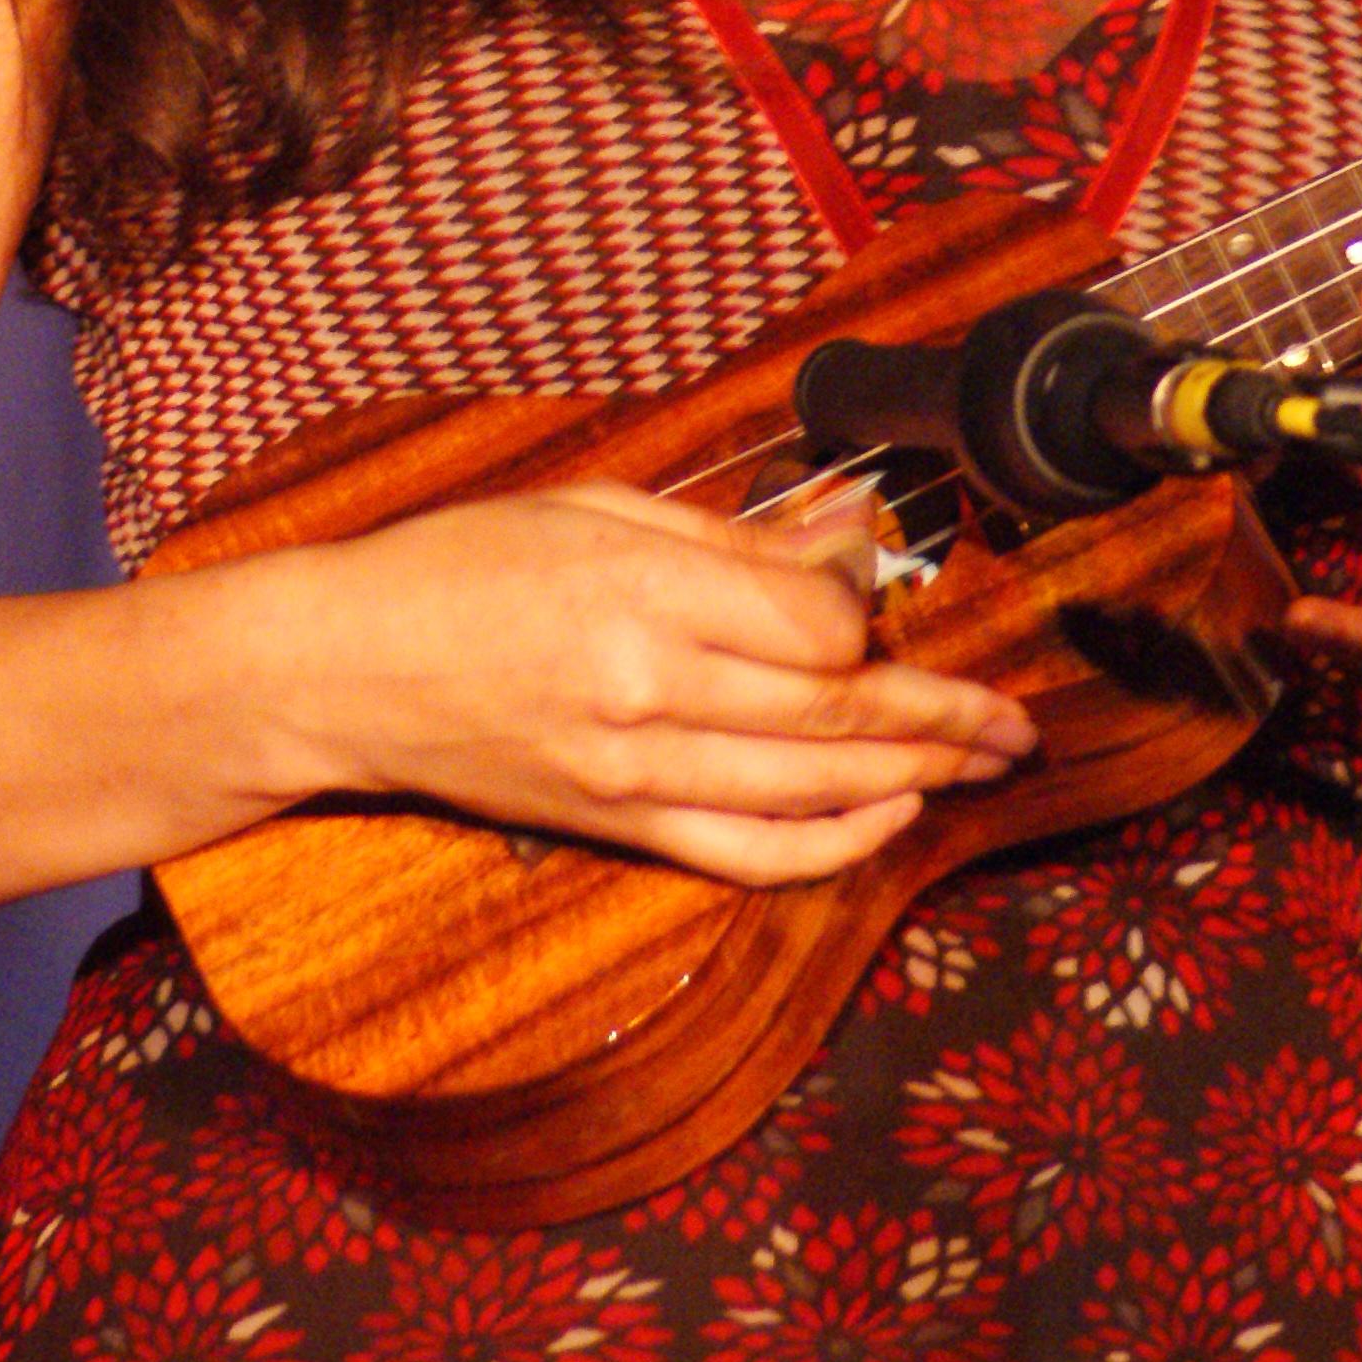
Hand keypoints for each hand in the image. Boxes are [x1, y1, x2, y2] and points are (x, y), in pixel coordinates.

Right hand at [233, 478, 1039, 885]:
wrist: (343, 670)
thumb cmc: (459, 565)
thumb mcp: (596, 508)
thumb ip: (732, 535)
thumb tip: (848, 538)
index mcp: (643, 594)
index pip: (815, 625)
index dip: (875, 616)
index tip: (893, 592)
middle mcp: (649, 693)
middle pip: (837, 716)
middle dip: (945, 716)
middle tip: (1018, 722)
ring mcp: (635, 774)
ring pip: (811, 790)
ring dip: (916, 778)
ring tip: (986, 764)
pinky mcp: (617, 826)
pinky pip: (749, 853)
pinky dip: (832, 844)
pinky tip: (887, 819)